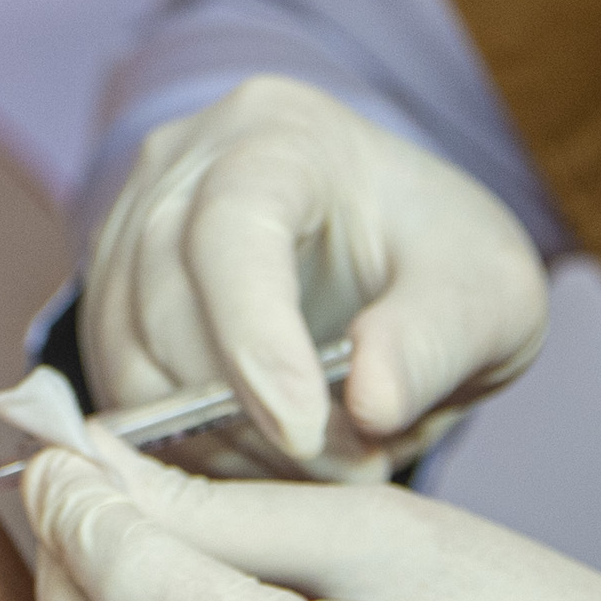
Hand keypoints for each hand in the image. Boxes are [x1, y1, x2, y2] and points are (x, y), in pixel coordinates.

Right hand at [78, 76, 548, 478]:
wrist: (395, 260)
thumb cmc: (442, 261)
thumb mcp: (490, 295)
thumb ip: (437, 340)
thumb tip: (369, 402)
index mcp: (280, 135)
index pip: (234, 227)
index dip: (256, 336)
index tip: (307, 432)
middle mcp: (181, 165)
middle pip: (167, 301)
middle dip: (250, 412)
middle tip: (350, 465)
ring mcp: (129, 224)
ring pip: (131, 357)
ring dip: (220, 439)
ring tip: (321, 464)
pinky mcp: (111, 295)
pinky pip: (121, 388)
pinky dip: (190, 444)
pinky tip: (267, 456)